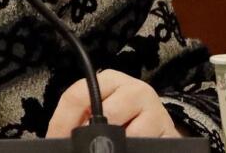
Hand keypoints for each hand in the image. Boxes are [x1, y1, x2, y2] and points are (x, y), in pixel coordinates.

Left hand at [47, 69, 182, 137]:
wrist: (158, 129)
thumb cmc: (123, 118)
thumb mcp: (99, 109)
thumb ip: (80, 115)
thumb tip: (58, 137)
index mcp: (110, 79)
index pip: (77, 95)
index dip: (62, 121)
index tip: (56, 138)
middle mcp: (134, 89)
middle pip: (103, 114)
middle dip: (89, 135)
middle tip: (83, 146)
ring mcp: (155, 109)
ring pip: (125, 133)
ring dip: (114, 145)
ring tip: (109, 147)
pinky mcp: (169, 131)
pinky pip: (144, 143)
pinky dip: (132, 149)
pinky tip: (128, 148)